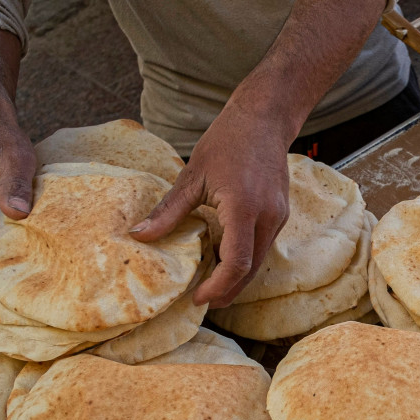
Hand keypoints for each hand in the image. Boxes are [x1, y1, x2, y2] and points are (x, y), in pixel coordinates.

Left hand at [130, 106, 289, 308]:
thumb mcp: (192, 175)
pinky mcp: (280, 214)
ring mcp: (278, 216)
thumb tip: (139, 236)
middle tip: (201, 300)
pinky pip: (262, 247)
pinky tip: (223, 256)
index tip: (197, 297)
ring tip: (209, 283)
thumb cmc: (227, 141)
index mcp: (243, 207)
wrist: (264, 119)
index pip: (236, 263)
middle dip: (226, 291)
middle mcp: (267, 216)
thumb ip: (168, 211)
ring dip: (235, 277)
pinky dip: (244, 259)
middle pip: (250, 271)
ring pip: (258, 262)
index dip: (217, 287)